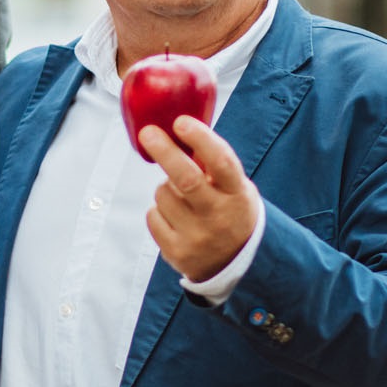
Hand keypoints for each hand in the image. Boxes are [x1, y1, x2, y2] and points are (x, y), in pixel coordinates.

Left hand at [140, 116, 261, 281]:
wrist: (238, 265)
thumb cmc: (231, 212)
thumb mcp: (235, 188)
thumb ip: (213, 164)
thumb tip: (178, 129)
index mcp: (237, 194)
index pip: (221, 162)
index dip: (200, 139)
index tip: (181, 122)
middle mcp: (219, 216)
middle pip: (186, 179)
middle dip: (165, 152)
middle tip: (148, 133)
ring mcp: (198, 237)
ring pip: (163, 194)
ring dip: (165, 188)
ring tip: (182, 199)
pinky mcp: (177, 252)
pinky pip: (153, 216)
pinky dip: (158, 211)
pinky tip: (175, 219)